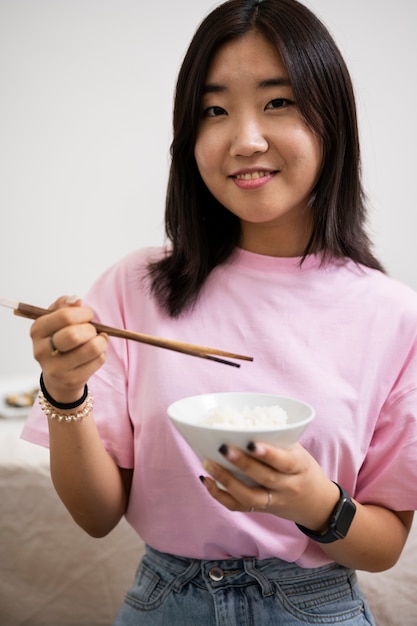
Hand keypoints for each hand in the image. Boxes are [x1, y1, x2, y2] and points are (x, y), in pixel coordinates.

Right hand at [30, 295, 108, 402]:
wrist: (58, 375)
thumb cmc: (60, 339)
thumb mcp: (56, 319)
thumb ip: (64, 305)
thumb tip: (76, 299)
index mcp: (37, 330)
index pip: (65, 316)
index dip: (84, 313)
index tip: (89, 315)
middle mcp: (41, 350)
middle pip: (75, 334)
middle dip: (91, 329)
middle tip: (92, 330)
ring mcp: (56, 368)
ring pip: (92, 348)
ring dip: (101, 341)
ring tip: (97, 340)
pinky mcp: (71, 380)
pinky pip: (98, 360)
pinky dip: (102, 354)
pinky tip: (94, 354)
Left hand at [200, 442, 339, 530]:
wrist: (317, 504)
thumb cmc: (303, 469)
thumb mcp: (299, 452)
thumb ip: (278, 441)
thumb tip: (244, 423)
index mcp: (299, 467)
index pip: (285, 462)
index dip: (268, 454)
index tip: (251, 443)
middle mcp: (288, 487)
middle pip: (264, 478)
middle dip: (242, 463)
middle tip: (222, 448)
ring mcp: (274, 501)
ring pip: (249, 497)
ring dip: (226, 481)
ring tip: (209, 463)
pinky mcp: (261, 510)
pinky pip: (239, 507)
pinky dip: (219, 495)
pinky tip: (206, 480)